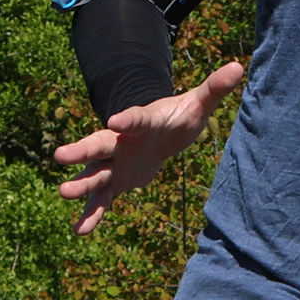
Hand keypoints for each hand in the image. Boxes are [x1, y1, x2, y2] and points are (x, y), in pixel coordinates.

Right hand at [51, 62, 248, 234]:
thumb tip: (238, 67)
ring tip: (63, 193)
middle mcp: (120, 142)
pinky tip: (80, 232)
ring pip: (94, 174)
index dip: (126, 120)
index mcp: (141, 121)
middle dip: (82, 150)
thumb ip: (213, 88)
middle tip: (60, 155)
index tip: (115, 121)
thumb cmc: (178, 118)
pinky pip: (101, 200)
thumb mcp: (197, 105)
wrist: (159, 136)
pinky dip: (92, 215)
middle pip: (99, 145)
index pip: (134, 119)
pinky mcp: (114, 183)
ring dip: (81, 185)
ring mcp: (113, 163)